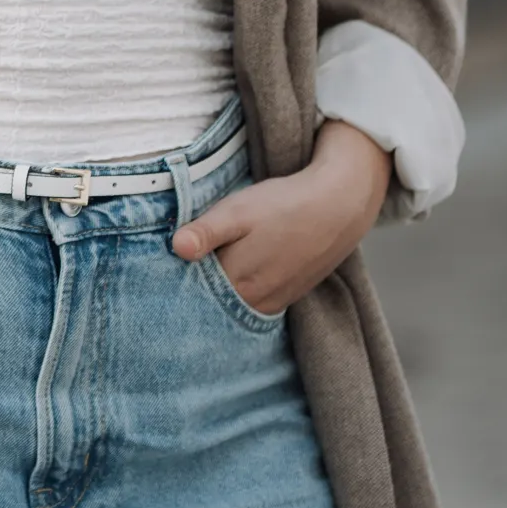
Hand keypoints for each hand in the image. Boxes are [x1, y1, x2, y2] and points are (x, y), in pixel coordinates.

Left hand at [171, 117, 391, 314]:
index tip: (166, 258)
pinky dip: (238, 290)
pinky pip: (250, 302)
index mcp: (237, 282)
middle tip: (187, 256)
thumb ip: (206, 232)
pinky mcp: (285, 298)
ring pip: (230, 302)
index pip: (190, 288)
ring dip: (217, 288)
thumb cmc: (285, 204)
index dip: (175, 273)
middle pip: (209, 299)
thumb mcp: (238, 210)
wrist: (339, 205)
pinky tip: (237, 269)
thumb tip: (177, 248)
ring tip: (212, 261)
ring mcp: (272, 302)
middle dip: (193, 283)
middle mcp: (254, 302)